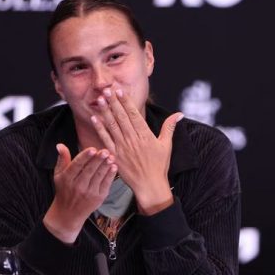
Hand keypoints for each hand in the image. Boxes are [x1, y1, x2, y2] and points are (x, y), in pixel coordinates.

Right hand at [43, 144, 117, 243]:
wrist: (68, 214)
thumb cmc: (64, 191)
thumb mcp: (58, 175)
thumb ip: (62, 159)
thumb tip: (60, 145)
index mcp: (67, 179)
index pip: (76, 165)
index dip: (85, 157)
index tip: (92, 149)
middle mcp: (78, 186)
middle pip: (89, 170)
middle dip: (98, 160)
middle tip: (105, 151)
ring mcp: (89, 193)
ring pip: (99, 176)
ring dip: (106, 166)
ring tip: (111, 156)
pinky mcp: (98, 198)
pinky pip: (106, 184)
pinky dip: (110, 175)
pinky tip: (114, 167)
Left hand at [90, 88, 182, 215]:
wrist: (150, 185)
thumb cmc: (159, 166)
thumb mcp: (166, 145)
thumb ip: (169, 127)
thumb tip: (179, 114)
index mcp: (145, 135)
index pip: (134, 114)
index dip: (126, 101)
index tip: (120, 90)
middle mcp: (133, 139)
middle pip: (121, 117)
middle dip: (114, 102)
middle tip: (107, 89)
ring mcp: (123, 147)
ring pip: (112, 125)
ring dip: (106, 111)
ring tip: (101, 99)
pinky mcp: (115, 155)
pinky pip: (105, 139)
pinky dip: (99, 128)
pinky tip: (94, 118)